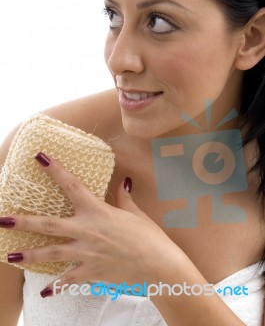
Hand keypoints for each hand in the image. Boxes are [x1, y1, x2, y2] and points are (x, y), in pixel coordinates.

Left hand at [0, 152, 180, 296]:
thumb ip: (123, 197)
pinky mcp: (91, 272)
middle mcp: (87, 231)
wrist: (158, 265)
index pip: (72, 186)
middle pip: (49, 225)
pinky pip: (70, 280)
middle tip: (3, 220)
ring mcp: (87, 253)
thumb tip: (123, 181)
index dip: (55, 170)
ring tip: (10, 257)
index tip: (39, 158)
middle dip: (24, 222)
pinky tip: (45, 291)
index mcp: (97, 212)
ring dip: (29, 256)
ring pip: (52, 254)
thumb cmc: (149, 236)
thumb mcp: (135, 213)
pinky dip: (57, 286)